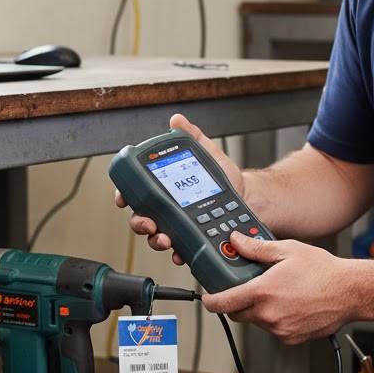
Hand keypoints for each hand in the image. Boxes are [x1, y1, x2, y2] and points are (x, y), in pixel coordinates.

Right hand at [113, 113, 244, 266]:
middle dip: (140, 223)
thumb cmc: (225, 177)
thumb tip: (177, 120)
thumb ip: (192, 137)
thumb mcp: (208, 153)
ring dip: (155, 240)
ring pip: (156, 236)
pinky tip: (180, 251)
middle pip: (141, 217)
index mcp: (165, 187)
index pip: (137, 191)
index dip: (125, 195)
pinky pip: (179, 248)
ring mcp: (178, 224)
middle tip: (148, 223)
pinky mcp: (192, 238)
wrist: (250, 197)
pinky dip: (177, 252)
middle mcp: (167, 208)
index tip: (123, 199)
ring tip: (165, 238)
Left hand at [201, 231, 353, 344]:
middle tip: (248, 288)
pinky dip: (275, 319)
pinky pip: (274, 329)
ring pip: (256, 322)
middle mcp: (269, 314)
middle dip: (238, 302)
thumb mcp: (287, 250)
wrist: (350, 292)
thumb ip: (257, 248)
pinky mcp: (291, 338)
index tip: (208, 298)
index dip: (211, 301)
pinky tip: (290, 304)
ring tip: (279, 293)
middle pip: (238, 313)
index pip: (224, 302)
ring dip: (259, 310)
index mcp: (263, 292)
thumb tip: (237, 241)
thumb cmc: (323, 271)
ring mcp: (280, 329)